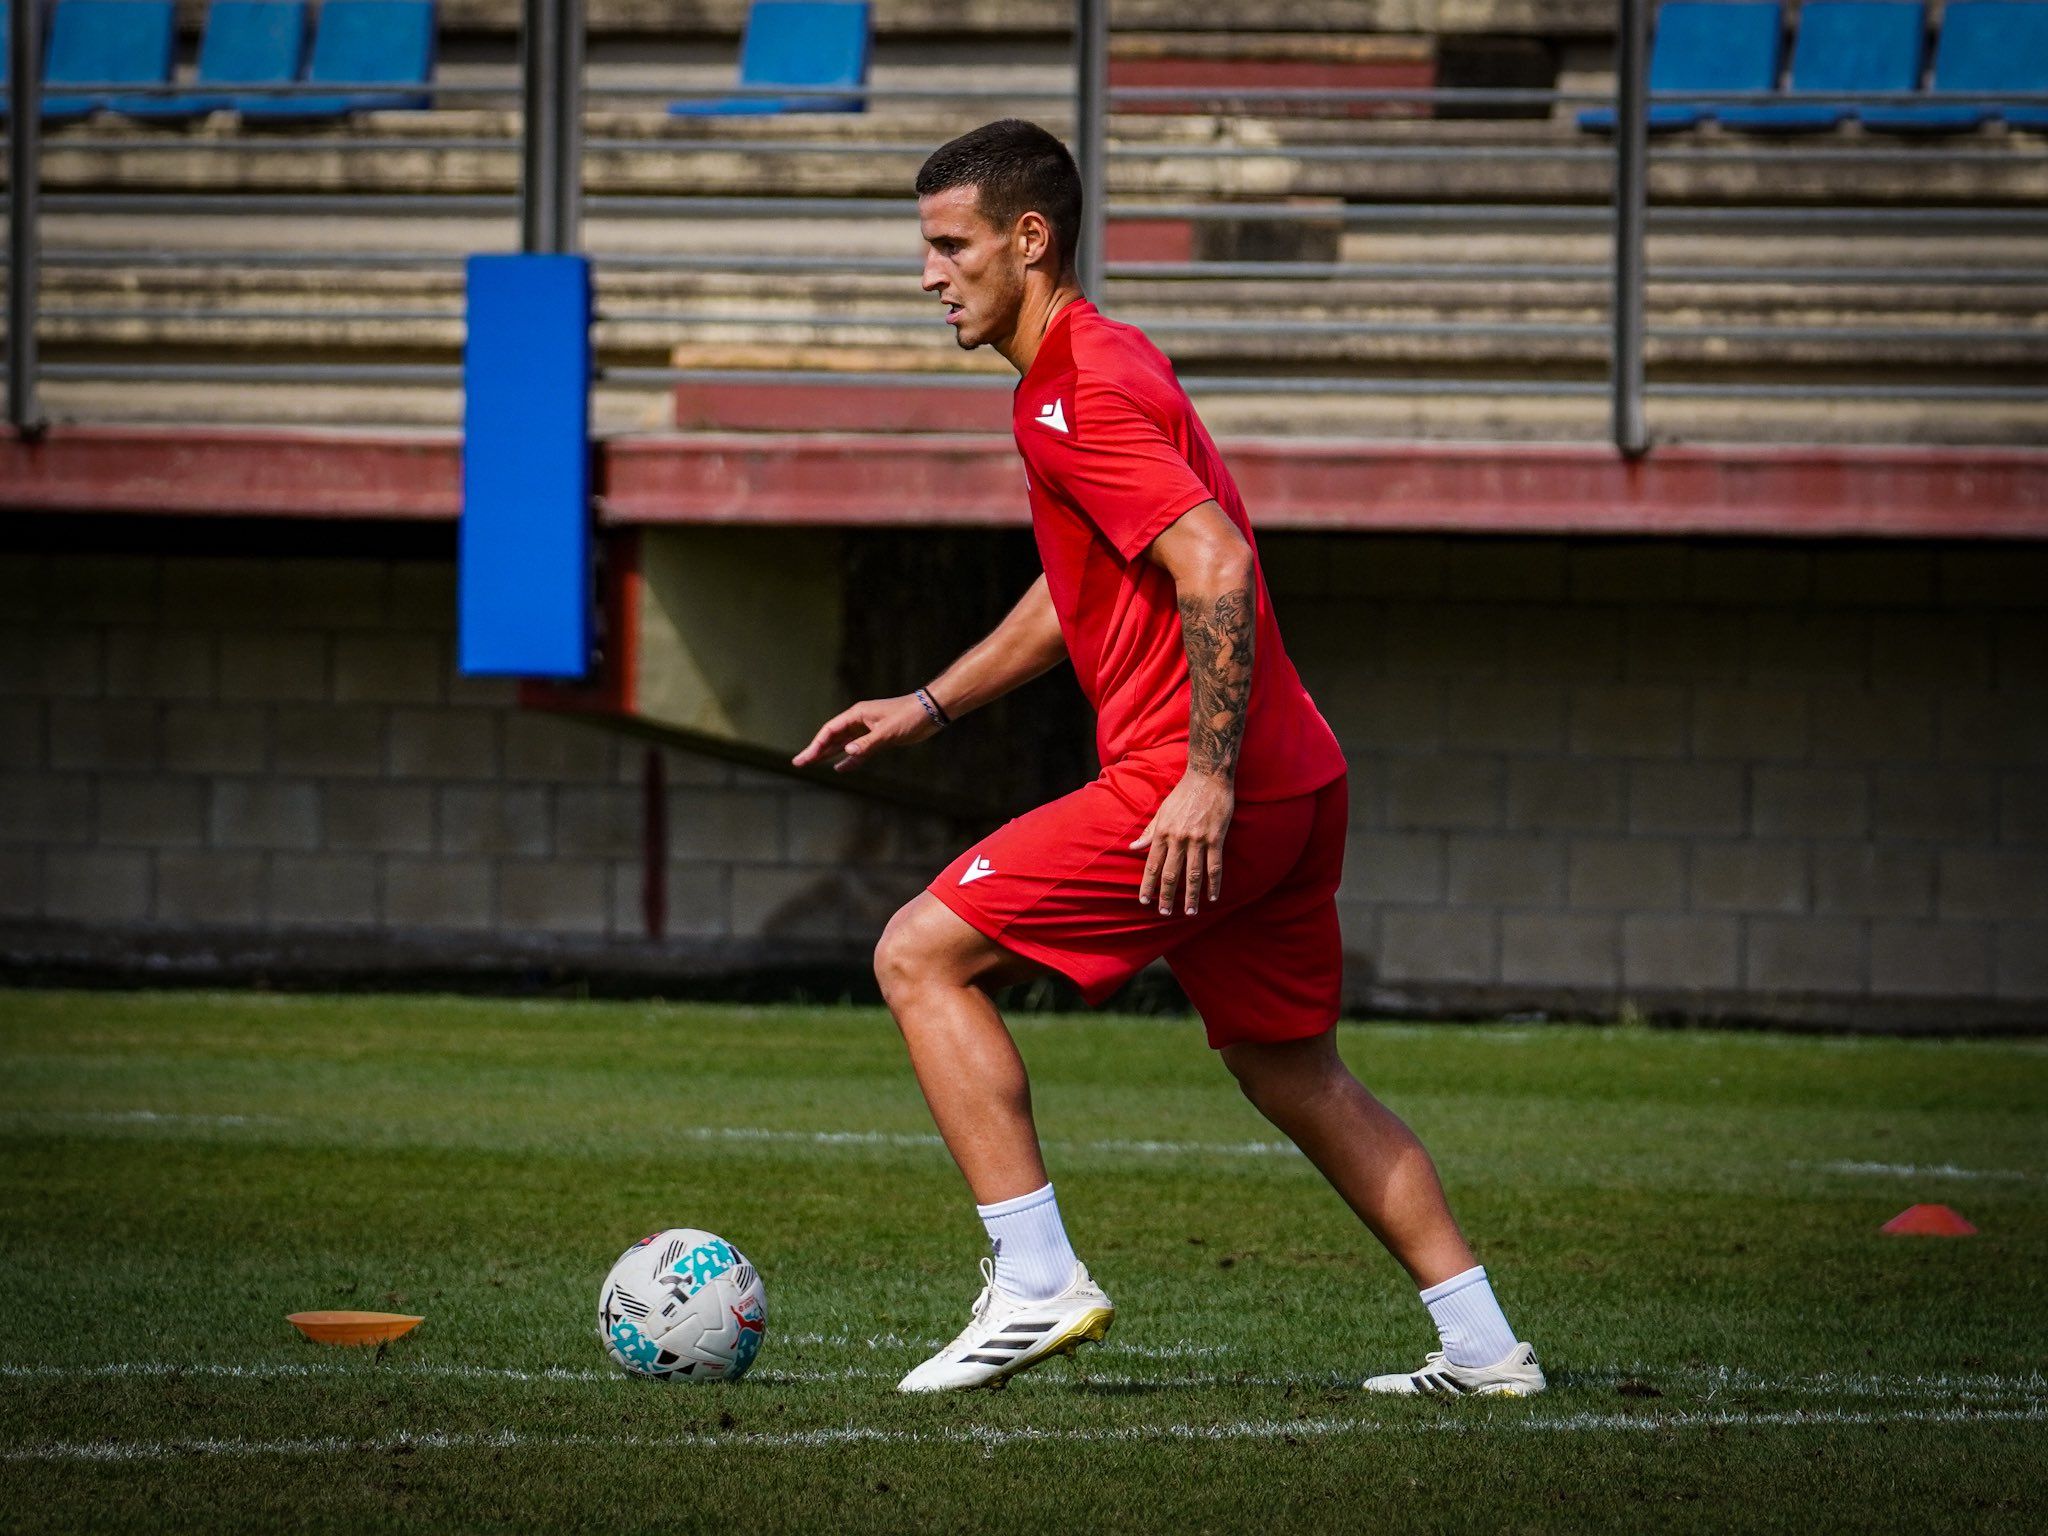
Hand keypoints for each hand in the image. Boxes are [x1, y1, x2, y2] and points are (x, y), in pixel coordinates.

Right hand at [792, 694, 938, 771]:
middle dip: (816, 750)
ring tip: (812, 764)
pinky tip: (840, 768)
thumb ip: (867, 743)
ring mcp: (868, 730)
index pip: (830, 730)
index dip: (816, 744)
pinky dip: (849, 760)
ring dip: (829, 755)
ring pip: (843, 744)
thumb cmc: (910, 716)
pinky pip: (858, 751)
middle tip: (799, 763)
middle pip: (832, 737)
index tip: (805, 758)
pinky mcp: (879, 738)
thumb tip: (846, 753)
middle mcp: (860, 722)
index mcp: (857, 715)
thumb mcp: (888, 731)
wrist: (931, 711)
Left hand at [1129, 770, 1234, 915]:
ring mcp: (1197, 839)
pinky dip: (1213, 883)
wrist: (1208, 777)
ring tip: (1190, 912)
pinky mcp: (1215, 838)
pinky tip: (1212, 897)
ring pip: (1193, 874)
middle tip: (1164, 913)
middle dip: (1166, 896)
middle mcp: (1178, 838)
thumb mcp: (1162, 811)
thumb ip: (1149, 831)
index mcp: (1162, 832)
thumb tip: (1133, 847)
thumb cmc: (1183, 793)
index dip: (1148, 885)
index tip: (1144, 901)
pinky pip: (1214, 866)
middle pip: (1170, 874)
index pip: (1152, 865)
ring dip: (1191, 896)